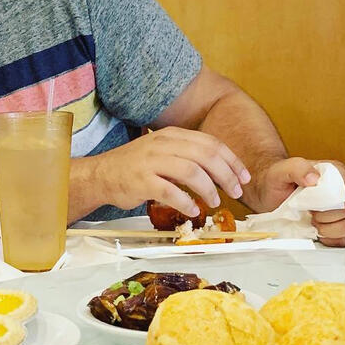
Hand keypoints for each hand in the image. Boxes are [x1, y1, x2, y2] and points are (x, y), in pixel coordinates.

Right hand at [94, 127, 250, 216]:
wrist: (100, 175)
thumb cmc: (134, 167)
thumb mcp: (162, 152)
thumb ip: (186, 156)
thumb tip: (219, 172)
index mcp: (171, 135)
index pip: (210, 143)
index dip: (231, 160)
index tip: (243, 176)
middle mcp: (162, 144)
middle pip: (205, 155)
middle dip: (226, 175)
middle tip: (236, 192)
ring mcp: (151, 162)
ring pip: (191, 172)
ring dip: (209, 189)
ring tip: (214, 202)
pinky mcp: (142, 181)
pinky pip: (171, 191)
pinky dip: (186, 202)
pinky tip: (193, 209)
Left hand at [252, 157, 344, 246]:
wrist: (271, 194)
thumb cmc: (279, 182)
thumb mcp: (281, 171)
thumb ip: (298, 168)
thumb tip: (314, 179)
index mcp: (337, 172)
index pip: (344, 190)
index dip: (326, 203)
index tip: (309, 205)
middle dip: (325, 217)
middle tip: (308, 214)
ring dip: (329, 230)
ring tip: (313, 223)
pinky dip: (333, 240)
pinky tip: (319, 234)